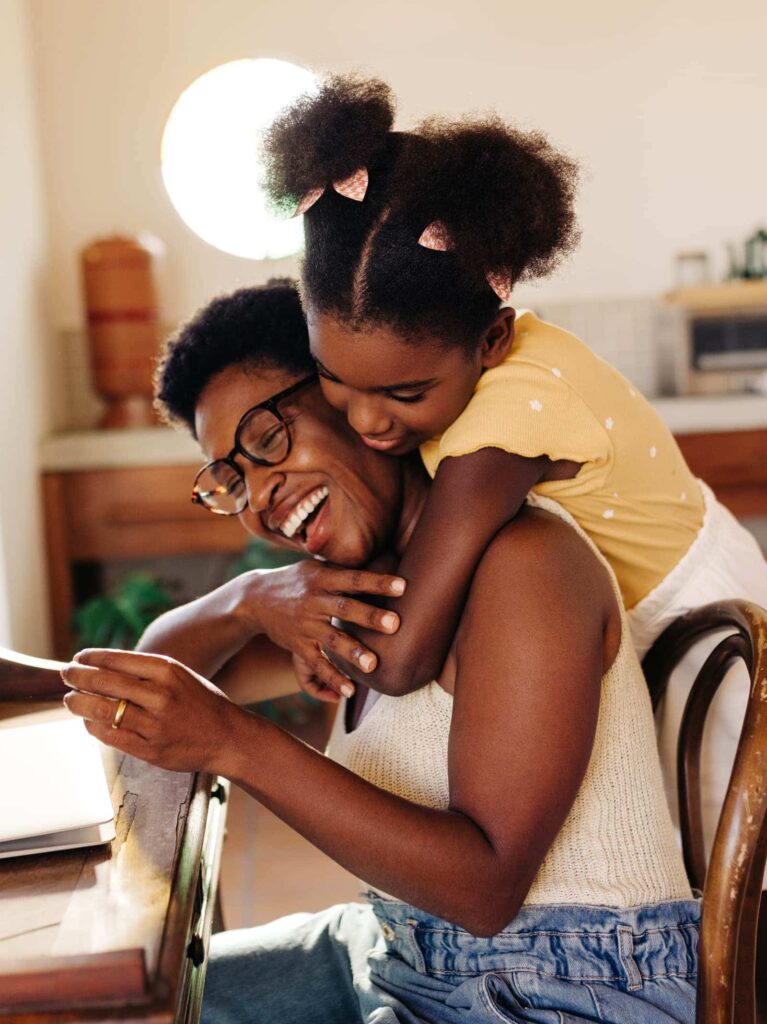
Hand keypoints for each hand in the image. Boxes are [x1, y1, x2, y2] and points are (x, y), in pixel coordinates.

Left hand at [61, 648, 238, 773]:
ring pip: (103, 711)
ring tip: (70, 699)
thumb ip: (147, 671)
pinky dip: (94, 728)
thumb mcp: (180, 675)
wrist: (228, 736)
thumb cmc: (202, 703)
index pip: (117, 659)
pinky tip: (88, 722)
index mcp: (168, 670)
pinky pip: (111, 737)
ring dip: (79, 703)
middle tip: (66, 674)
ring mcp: (155, 724)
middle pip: (105, 682)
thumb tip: (103, 665)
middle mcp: (161, 695)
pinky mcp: (151, 750)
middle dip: (78, 677)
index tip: (78, 657)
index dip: (91, 658)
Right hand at [249, 563, 404, 698]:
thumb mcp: (316, 567)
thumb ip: (344, 570)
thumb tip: (384, 561)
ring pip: (332, 639)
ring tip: (373, 665)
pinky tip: (350, 691)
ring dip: (353, 653)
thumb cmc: (298, 580)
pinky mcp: (299, 646)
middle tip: (395, 624)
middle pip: (344, 608)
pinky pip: (317, 664)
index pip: (354, 579)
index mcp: (323, 578)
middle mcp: (314, 601)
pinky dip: (332, 679)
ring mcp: (306, 625)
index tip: (403, 586)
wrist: (255, 598)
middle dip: (369, 617)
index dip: (378, 582)